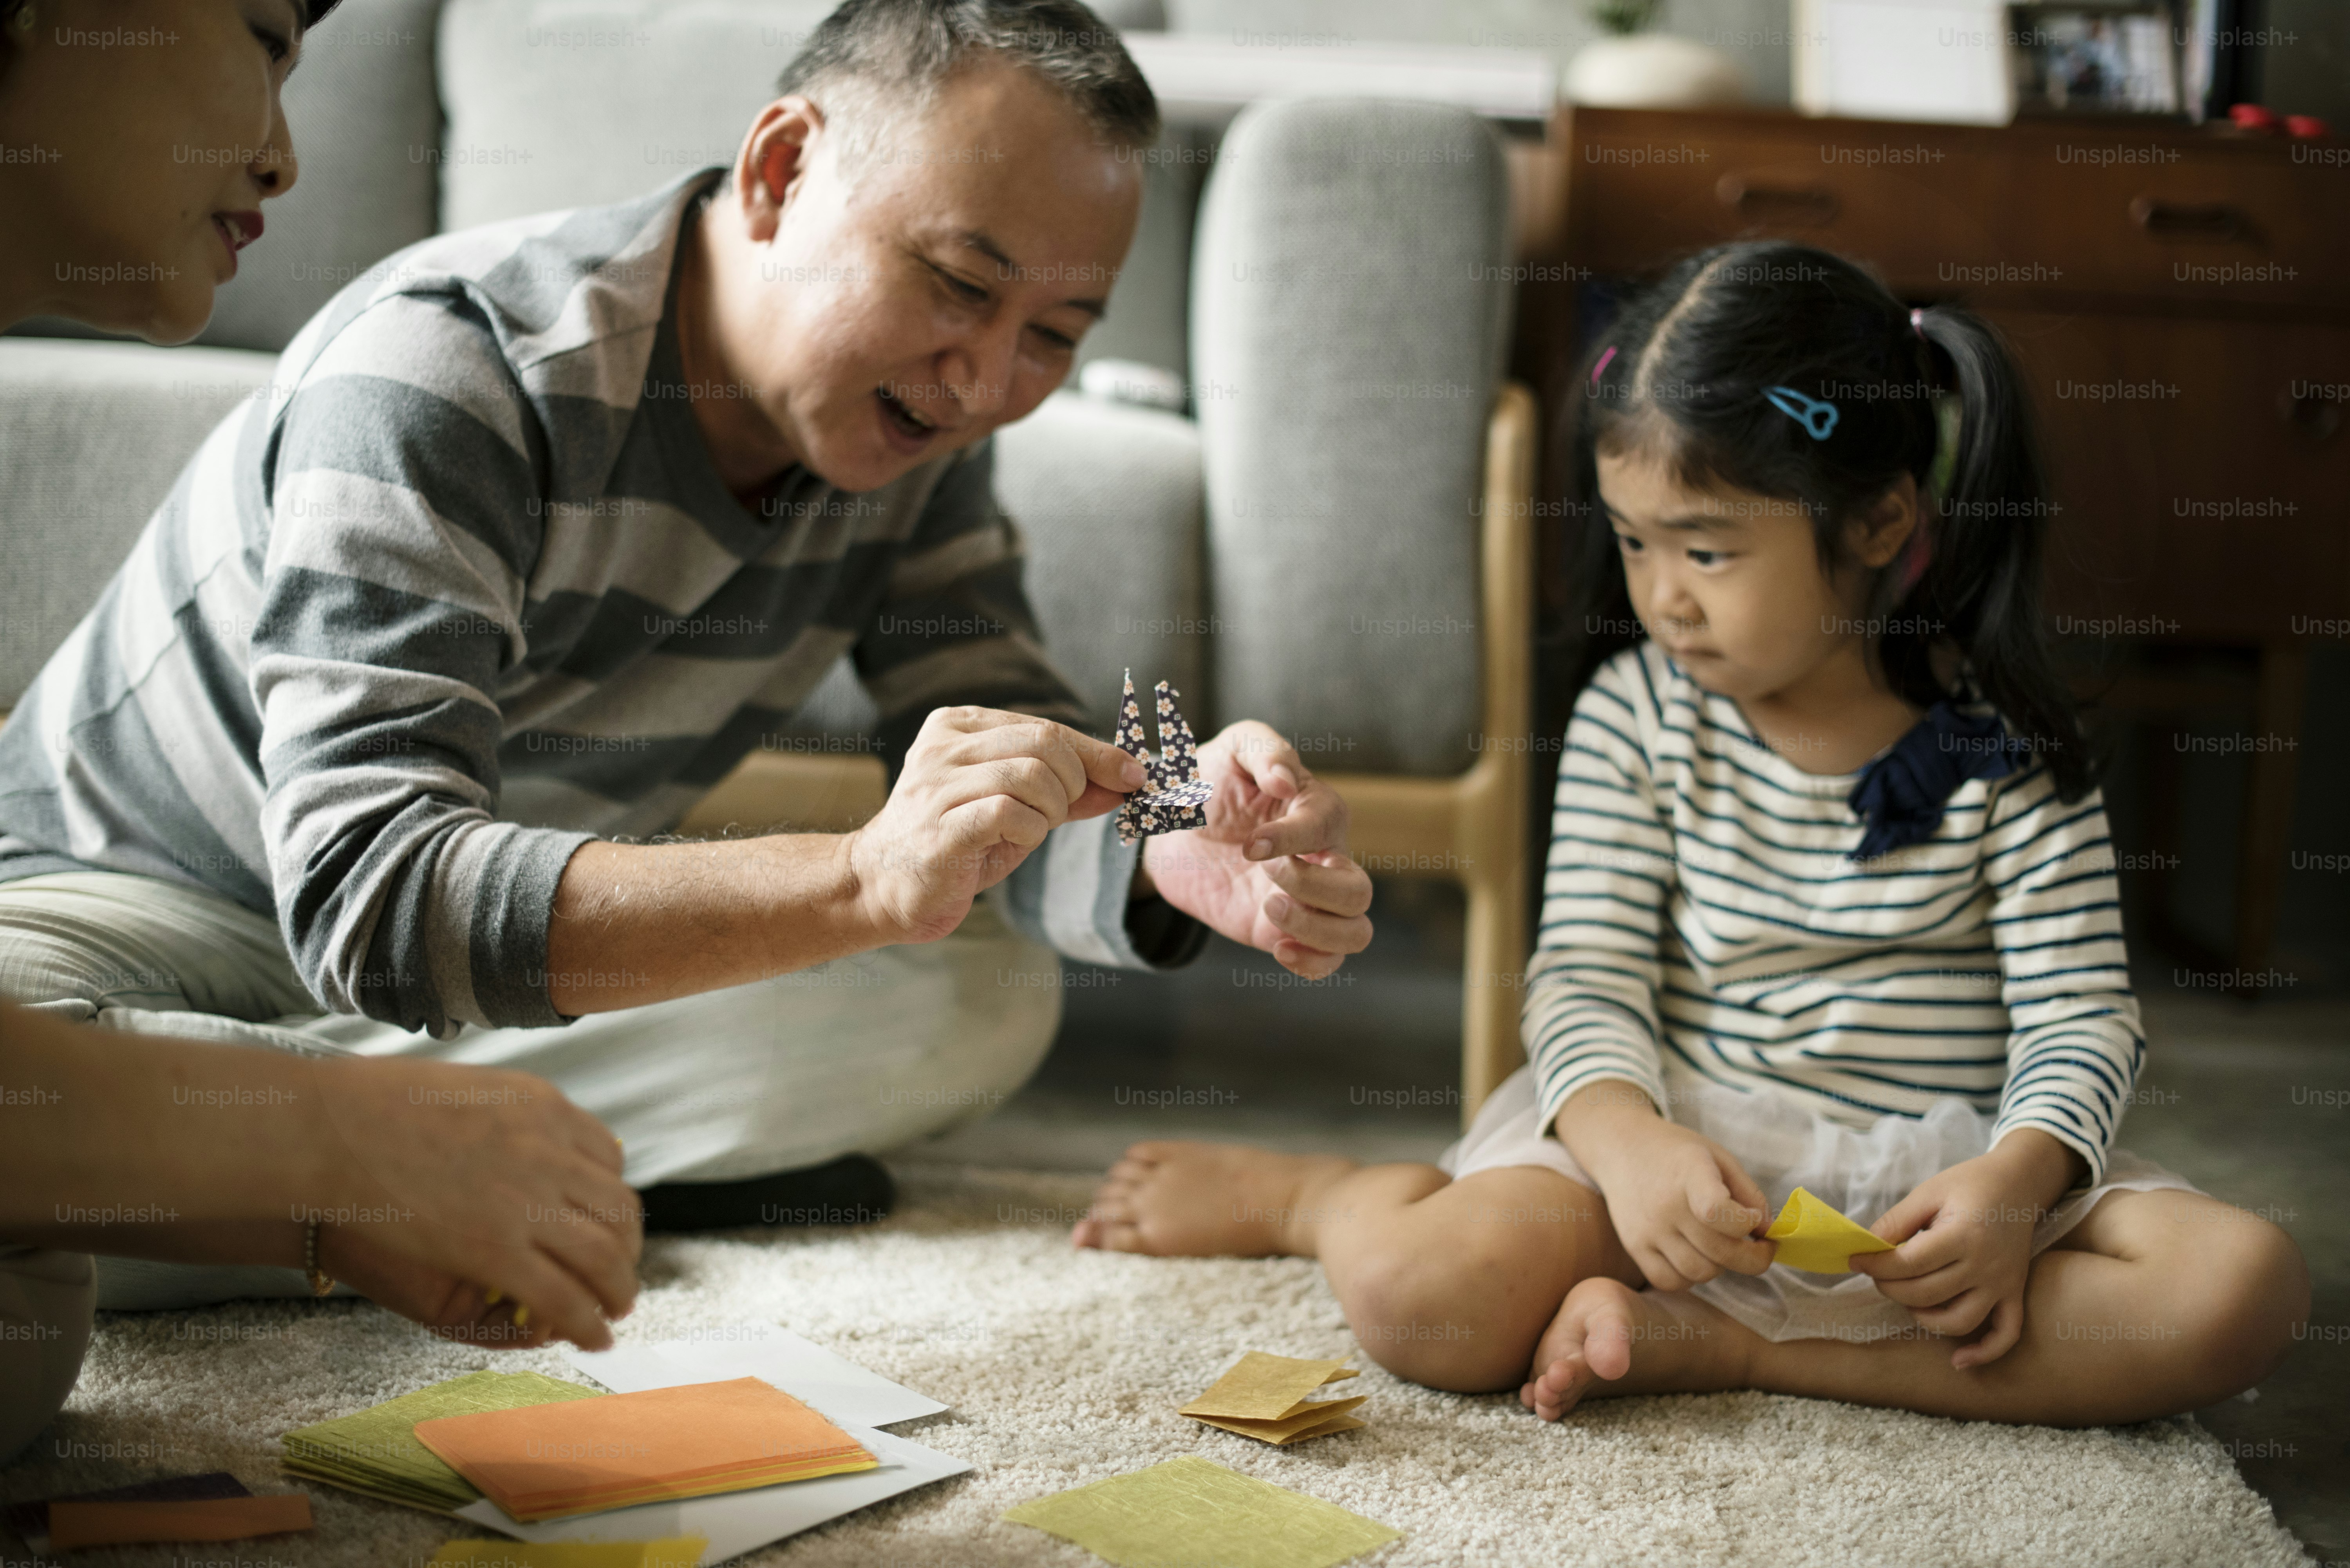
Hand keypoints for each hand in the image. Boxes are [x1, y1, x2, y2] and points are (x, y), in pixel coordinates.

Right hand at [304, 1055, 642, 1351]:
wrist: (328, 1130)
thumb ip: (511, 1118)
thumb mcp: (469, 1092)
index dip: (613, 1200)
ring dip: (619, 1291)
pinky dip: (588, 1324)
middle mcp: (550, 1153)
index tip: (605, 1222)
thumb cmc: (378, 1109)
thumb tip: (542, 1137)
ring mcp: (527, 1203)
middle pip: (618, 1211)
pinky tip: (593, 1337)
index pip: (609, 1160)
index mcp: (545, 1109)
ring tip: (617, 1311)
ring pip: (604, 1259)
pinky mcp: (495, 1252)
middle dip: (627, 1250)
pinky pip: (564, 1298)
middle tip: (622, 1275)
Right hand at [845, 706, 1144, 942]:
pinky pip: (1009, 813)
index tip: (1133, 776)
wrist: (883, 886)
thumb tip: (1126, 779)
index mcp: (958, 724)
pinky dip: (1029, 831)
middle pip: (1046, 744)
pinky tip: (1010, 843)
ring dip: (1049, 813)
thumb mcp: (1015, 805)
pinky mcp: (939, 826)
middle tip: (1053, 816)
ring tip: (1026, 831)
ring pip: (1032, 776)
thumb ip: (1065, 788)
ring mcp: (936, 784)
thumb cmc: (956, 842)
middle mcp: (943, 745)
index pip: (1047, 727)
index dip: (1097, 754)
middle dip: (1071, 786)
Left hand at [1138, 720, 1371, 978]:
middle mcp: (1325, 859)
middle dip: (1314, 888)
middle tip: (1264, 872)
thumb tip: (1286, 780)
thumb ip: (1264, 750)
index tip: (1249, 842)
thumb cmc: (1210, 781)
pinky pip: (1326, 962)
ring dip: (1317, 930)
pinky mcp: (1283, 931)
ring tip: (1270, 908)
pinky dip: (1313, 963)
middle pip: (1358, 891)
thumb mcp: (1232, 750)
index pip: (1328, 826)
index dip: (1292, 837)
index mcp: (1317, 810)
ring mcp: (1308, 901)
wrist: (1170, 830)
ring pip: (1355, 933)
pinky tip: (1278, 947)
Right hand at [1559, 1083, 1772, 1291]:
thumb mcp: (1718, 1157)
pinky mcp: (1634, 1247)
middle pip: (1720, 1252)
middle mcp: (1665, 1205)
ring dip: (1721, 1266)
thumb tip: (1768, 1231)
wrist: (1621, 1148)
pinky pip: (1670, 1281)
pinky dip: (1691, 1277)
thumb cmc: (1677, 1153)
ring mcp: (1648, 1230)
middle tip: (1760, 1247)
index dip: (1746, 1224)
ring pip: (1699, 1272)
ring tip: (1721, 1246)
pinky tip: (1697, 1255)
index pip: (1716, 1211)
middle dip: (1753, 1257)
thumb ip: (1749, 1192)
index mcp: (1689, 1173)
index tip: (1753, 1219)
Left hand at [1852, 1130, 2078, 1369]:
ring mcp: (2002, 1283)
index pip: (1909, 1264)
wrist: (2017, 1183)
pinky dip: (1984, 1352)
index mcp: (1963, 1236)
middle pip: (1927, 1294)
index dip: (1875, 1265)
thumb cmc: (1968, 1185)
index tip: (1855, 1260)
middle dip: (1890, 1288)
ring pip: (1959, 1321)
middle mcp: (1985, 1265)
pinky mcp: (2014, 1293)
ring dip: (1925, 1319)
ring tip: (1907, 1300)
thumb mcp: (1928, 1193)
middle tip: (1877, 1274)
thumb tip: (1868, 1248)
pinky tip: (1958, 1361)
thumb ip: (1897, 1221)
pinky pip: (2006, 1334)